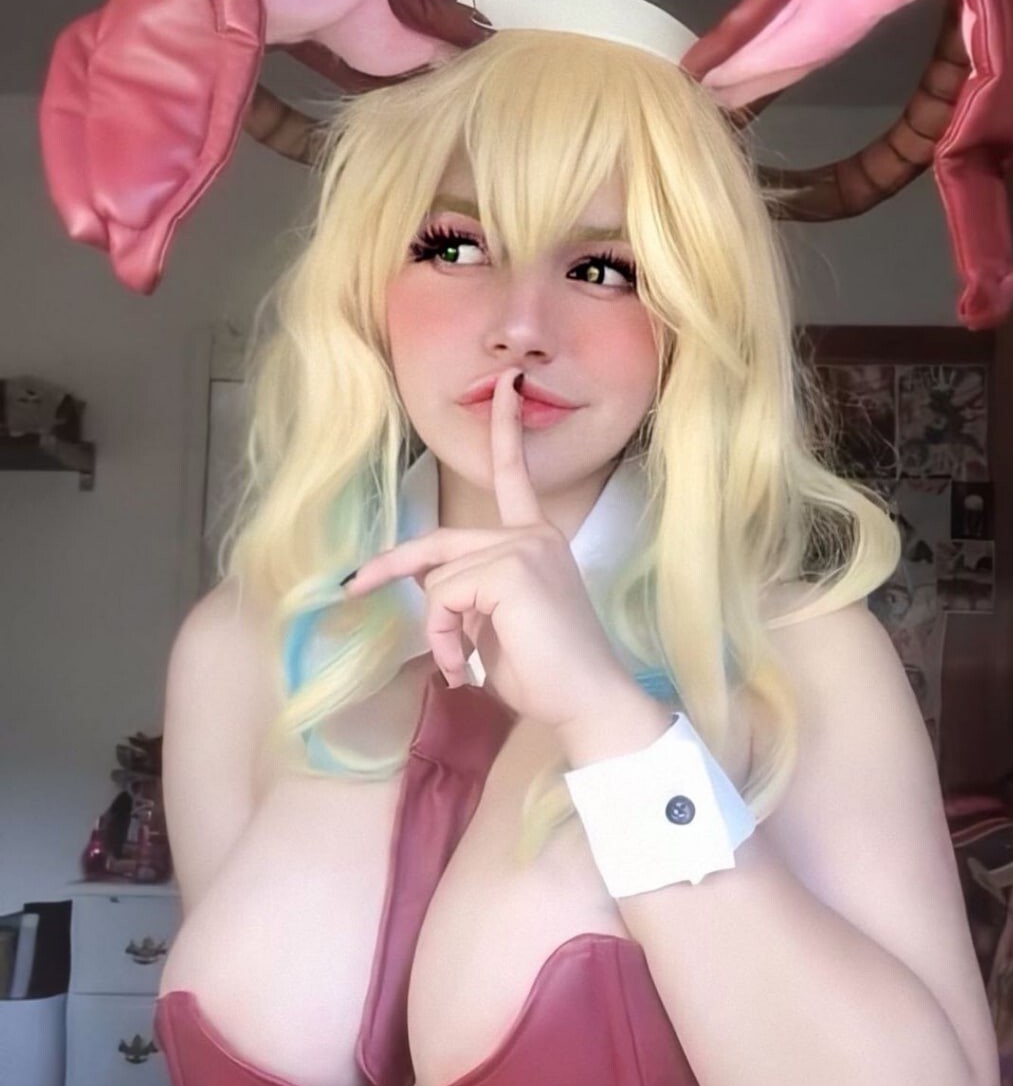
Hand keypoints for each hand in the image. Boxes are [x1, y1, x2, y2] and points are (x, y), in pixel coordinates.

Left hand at [341, 368, 636, 730]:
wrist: (587, 700)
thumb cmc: (547, 672)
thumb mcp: (497, 623)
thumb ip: (468, 592)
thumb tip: (422, 582)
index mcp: (536, 539)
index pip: (513, 476)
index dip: (506, 430)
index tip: (507, 385)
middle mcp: (531, 534)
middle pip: (438, 543)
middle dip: (390, 566)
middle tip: (352, 587)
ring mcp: (521, 548)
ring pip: (436, 579)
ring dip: (438, 630)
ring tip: (465, 664)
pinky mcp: (509, 570)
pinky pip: (441, 598)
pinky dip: (443, 637)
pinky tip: (469, 664)